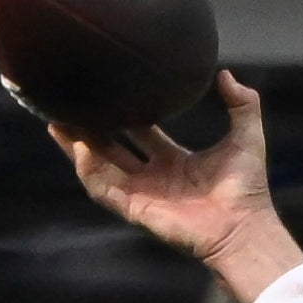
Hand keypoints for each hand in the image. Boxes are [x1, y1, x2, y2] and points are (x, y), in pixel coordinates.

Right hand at [55, 72, 295, 286]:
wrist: (245, 228)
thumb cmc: (248, 189)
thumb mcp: (247, 138)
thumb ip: (243, 105)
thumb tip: (225, 73)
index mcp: (174, 160)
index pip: (139, 130)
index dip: (121, 111)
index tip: (104, 88)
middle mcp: (154, 176)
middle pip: (111, 146)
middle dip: (87, 126)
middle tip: (67, 100)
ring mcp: (143, 193)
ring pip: (99, 165)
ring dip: (76, 144)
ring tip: (55, 119)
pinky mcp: (136, 209)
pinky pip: (102, 188)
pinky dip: (88, 169)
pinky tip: (78, 147)